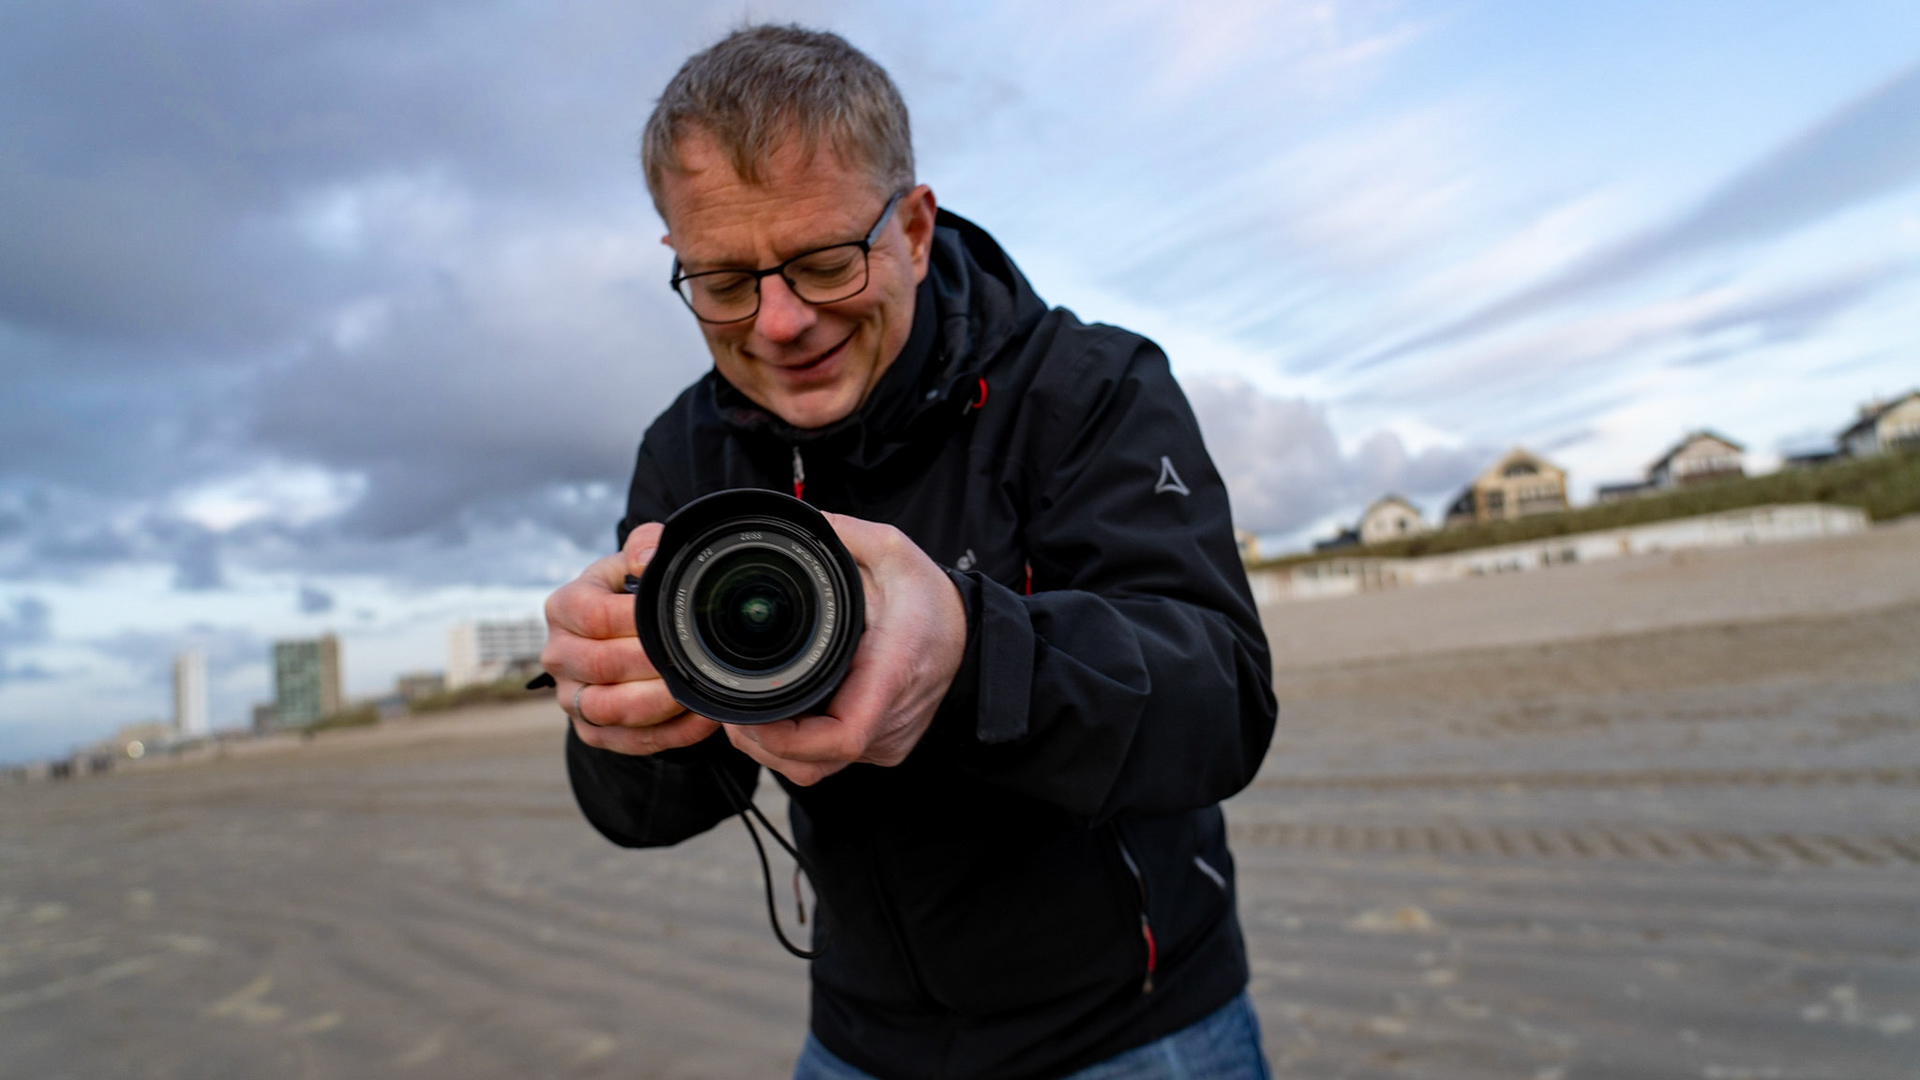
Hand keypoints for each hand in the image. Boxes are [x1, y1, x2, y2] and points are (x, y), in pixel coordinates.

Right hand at [541, 522, 719, 755]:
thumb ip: (644, 546)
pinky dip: (671, 733)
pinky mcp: (592, 730)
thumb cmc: (631, 593)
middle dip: (653, 662)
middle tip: (694, 657)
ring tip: (695, 688)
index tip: (675, 618)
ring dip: (658, 702)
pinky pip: (630, 740)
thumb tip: (648, 556)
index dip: (636, 619)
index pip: (595, 615)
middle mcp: (558, 655)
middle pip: (601, 665)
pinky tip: (703, 715)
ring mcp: (571, 698)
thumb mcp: (635, 561)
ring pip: (609, 709)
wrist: (622, 633)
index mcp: (563, 608)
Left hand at [725, 513, 967, 785]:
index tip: (751, 714)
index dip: (786, 737)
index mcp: (890, 674)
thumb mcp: (893, 551)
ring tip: (748, 715)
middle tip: (731, 708)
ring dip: (773, 750)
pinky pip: (829, 763)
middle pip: (813, 762)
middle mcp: (890, 720)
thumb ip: (843, 533)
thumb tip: (798, 521)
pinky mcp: (882, 748)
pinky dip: (796, 748)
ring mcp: (887, 741)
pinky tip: (780, 718)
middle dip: (761, 742)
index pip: (842, 736)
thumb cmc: (932, 600)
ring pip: (815, 769)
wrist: (971, 637)